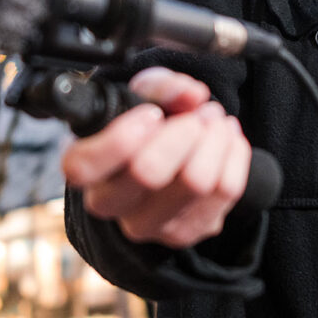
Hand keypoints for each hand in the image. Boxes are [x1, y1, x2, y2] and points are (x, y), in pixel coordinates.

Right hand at [62, 67, 251, 249]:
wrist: (167, 159)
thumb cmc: (145, 124)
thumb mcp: (143, 94)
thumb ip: (161, 86)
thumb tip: (190, 95)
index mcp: (86, 168)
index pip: (83, 168)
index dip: (119, 139)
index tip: (151, 115)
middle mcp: (111, 204)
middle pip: (149, 173)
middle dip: (184, 130)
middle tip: (198, 113)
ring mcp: (150, 225)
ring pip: (196, 182)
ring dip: (215, 138)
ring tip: (214, 120)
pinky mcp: (189, 231)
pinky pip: (226, 189)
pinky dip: (234, 153)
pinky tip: (226, 138)